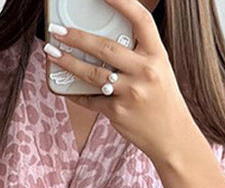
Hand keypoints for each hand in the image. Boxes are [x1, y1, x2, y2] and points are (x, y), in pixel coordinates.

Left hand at [44, 0, 195, 162]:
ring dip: (68, 62)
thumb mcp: (159, 70)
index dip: (122, 2)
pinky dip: (77, 93)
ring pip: (93, 74)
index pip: (140, 20)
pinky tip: (65, 87)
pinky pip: (91, 100)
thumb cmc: (162, 99)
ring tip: (52, 53)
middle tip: (57, 30)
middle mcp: (145, 72)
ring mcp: (131, 93)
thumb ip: (137, 55)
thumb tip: (104, 42)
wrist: (173, 137)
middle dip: (77, 37)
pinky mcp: (118, 113)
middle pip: (105, 47)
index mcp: (158, 55)